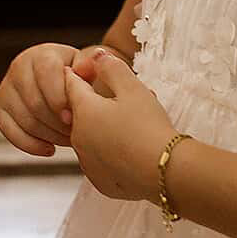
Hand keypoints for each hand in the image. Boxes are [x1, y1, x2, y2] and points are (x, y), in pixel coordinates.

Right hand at [0, 42, 80, 156]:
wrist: (61, 82)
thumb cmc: (76, 75)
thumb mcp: (86, 67)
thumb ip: (88, 66)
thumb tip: (85, 68)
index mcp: (42, 54)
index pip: (46, 73)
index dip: (59, 97)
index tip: (73, 116)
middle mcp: (19, 67)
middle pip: (35, 101)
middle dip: (57, 122)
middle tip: (75, 132)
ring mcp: (7, 88)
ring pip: (25, 119)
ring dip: (49, 135)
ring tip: (68, 139)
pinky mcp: (0, 109)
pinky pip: (10, 132)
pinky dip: (31, 145)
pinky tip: (49, 149)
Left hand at [64, 50, 176, 201]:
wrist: (165, 171)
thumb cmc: (149, 126)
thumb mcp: (132, 88)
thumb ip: (112, 68)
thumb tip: (97, 55)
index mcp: (83, 111)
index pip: (71, 85)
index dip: (79, 75)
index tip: (85, 70)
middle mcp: (78, 138)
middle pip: (83, 113)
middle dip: (100, 105)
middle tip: (127, 101)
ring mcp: (88, 163)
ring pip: (92, 138)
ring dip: (105, 130)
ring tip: (134, 126)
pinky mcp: (100, 182)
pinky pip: (101, 162)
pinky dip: (111, 154)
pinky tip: (131, 151)